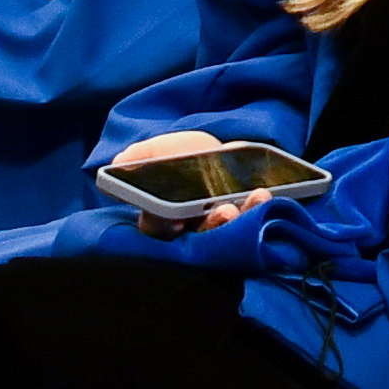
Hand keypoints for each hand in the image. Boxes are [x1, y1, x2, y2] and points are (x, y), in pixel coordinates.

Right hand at [104, 130, 285, 224]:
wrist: (225, 155)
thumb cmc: (186, 158)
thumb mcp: (162, 151)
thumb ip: (142, 156)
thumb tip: (121, 160)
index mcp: (165, 219)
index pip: (157, 228)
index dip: (162, 225)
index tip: (172, 221)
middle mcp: (194, 232)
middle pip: (200, 238)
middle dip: (213, 225)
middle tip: (225, 210)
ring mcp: (224, 230)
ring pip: (233, 234)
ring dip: (245, 218)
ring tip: (256, 198)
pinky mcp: (252, 224)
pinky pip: (259, 225)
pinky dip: (264, 212)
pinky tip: (266, 195)